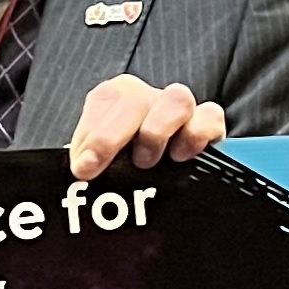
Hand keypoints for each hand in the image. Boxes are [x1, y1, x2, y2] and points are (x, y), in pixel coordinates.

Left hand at [69, 75, 223, 179]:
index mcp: (117, 100)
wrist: (163, 189)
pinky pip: (210, 117)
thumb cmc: (121, 170)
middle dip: (111, 136)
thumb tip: (78, 171)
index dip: (92, 134)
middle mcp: (148, 99)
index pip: (104, 100)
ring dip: (156, 133)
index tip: (83, 167)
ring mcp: (180, 109)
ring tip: (144, 162)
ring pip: (176, 100)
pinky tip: (180, 157)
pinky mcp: (208, 124)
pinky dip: (196, 136)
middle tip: (99, 169)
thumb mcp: (98, 166)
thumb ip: (87, 164)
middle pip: (134, 98)